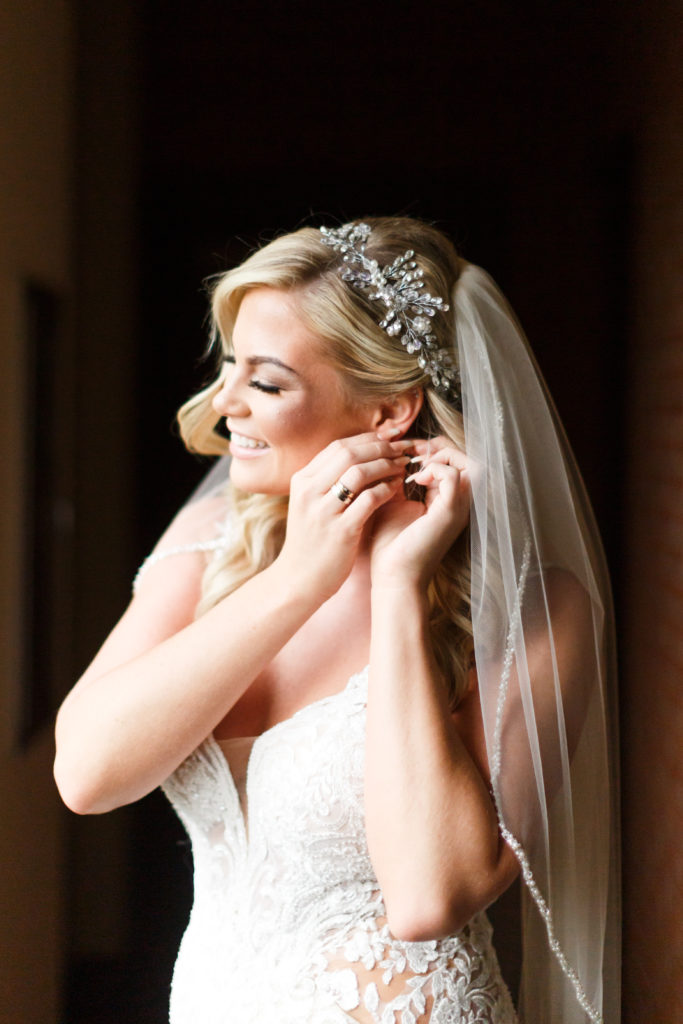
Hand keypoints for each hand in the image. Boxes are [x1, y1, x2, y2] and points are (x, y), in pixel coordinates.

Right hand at [277, 432, 410, 599]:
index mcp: (302, 480)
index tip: (389, 439)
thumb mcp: (311, 504)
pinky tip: (397, 488)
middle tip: (403, 450)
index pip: (338, 446)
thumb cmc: (312, 540)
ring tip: (403, 466)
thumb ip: (329, 479)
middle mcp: (309, 491)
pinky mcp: (341, 531)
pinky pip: (369, 499)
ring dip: (387, 465)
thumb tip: (363, 454)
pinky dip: (387, 489)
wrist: (299, 580)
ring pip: (360, 472)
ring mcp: (323, 511)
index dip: (368, 439)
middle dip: (381, 447)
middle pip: (350, 454)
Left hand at [369, 437, 470, 590]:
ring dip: (442, 458)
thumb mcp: (393, 502)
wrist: (392, 577)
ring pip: (470, 465)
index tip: (407, 451)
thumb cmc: (391, 545)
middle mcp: (460, 504)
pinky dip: (435, 470)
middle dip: (441, 449)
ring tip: (417, 467)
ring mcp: (458, 509)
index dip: (434, 449)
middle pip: (469, 459)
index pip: (456, 462)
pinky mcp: (449, 514)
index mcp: (448, 501)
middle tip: (414, 455)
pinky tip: (414, 481)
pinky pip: (454, 477)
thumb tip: (393, 456)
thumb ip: (398, 480)